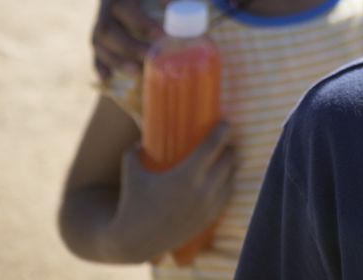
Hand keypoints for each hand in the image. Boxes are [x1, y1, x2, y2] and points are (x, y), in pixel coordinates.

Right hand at [92, 0, 184, 80]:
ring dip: (115, 58)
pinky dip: (100, 61)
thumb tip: (168, 0)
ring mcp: (102, 8)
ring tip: (136, 73)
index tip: (162, 36)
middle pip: (107, 26)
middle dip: (128, 47)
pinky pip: (96, 43)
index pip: (124, 5)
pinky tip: (107, 77)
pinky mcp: (104, 19)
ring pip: (99, 38)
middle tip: (151, 61)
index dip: (140, 22)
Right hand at [108, 121, 235, 262]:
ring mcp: (208, 207)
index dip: (222, 132)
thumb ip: (134, 153)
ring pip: (230, 180)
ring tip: (227, 158)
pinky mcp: (208, 220)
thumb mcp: (131, 173)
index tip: (227, 122)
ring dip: (231, 167)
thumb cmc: (133, 203)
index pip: (212, 147)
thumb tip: (139, 140)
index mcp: (187, 175)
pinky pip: (226, 197)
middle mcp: (203, 190)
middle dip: (229, 149)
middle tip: (225, 141)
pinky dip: (227, 185)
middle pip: (227, 161)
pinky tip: (225, 180)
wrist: (135, 241)